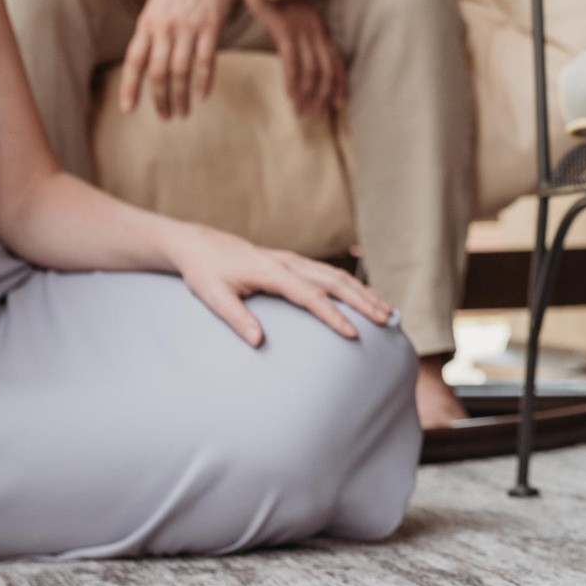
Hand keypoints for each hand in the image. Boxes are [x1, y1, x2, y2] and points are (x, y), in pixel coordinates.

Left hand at [121, 0, 256, 120]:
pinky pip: (205, 61)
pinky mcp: (210, 27)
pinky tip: (203, 96)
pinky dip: (203, 82)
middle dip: (160, 99)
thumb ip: (150, 33)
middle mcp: (165, 27)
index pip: (135, 61)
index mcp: (148, 23)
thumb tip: (143, 64)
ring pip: (180, 71)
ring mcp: (188, 28)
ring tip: (182, 113)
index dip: (130, 87)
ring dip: (181, 97)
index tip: (128, 110)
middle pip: (158, 72)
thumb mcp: (157, 7)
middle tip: (165, 117)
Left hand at [167, 221, 392, 345]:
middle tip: (387, 320)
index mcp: (271, 271)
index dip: (333, 315)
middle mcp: (288, 262)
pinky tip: (363, 297)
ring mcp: (292, 260)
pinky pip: (328, 273)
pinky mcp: (292, 262)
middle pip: (334, 281)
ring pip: (336, 274)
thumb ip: (236, 318)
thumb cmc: (204, 271)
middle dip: (363, 301)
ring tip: (387, 310)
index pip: (310, 296)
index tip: (353, 333)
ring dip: (363, 291)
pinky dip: (350, 285)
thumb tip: (258, 341)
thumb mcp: (212, 296)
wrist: (198, 243)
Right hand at [241, 0, 346, 118]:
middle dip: (323, 98)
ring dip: (308, 96)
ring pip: (312, 71)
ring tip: (302, 113)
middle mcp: (314, 29)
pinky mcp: (284, 28)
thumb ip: (297, 33)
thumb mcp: (291, 14)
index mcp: (318, 27)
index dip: (339, 85)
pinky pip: (292, 62)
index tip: (338, 105)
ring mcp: (301, 29)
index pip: (336, 61)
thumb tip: (296, 53)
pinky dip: (293, 83)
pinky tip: (290, 97)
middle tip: (316, 117)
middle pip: (326, 71)